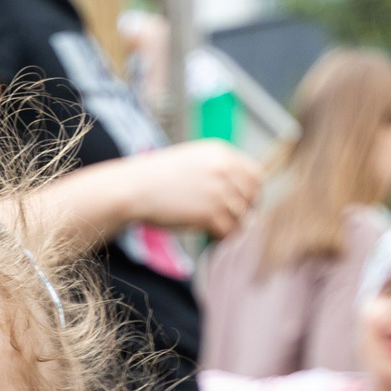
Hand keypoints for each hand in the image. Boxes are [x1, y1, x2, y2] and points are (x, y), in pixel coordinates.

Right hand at [118, 139, 260, 237]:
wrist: (135, 188)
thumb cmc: (158, 176)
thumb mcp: (193, 159)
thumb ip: (217, 169)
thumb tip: (237, 191)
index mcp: (222, 154)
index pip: (255, 175)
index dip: (250, 192)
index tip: (240, 202)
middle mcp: (225, 170)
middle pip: (253, 196)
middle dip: (244, 210)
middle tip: (230, 219)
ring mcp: (218, 192)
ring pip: (243, 216)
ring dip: (232, 225)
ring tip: (217, 229)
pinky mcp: (209, 214)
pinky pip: (229, 231)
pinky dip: (221, 237)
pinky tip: (210, 235)